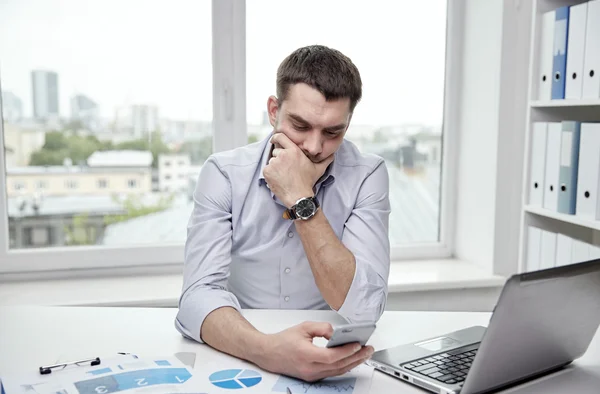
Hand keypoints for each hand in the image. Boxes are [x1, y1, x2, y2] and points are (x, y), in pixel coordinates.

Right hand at [254, 321, 373, 381]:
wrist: (269, 354)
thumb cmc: (283, 341)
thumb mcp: (303, 327)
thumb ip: (322, 328)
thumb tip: (336, 333)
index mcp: (306, 354)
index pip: (332, 356)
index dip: (347, 351)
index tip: (358, 344)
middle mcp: (309, 368)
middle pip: (338, 366)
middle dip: (356, 357)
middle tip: (368, 349)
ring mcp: (311, 375)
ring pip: (337, 371)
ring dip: (353, 363)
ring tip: (364, 354)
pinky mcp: (313, 377)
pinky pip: (332, 372)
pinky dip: (344, 366)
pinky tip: (352, 360)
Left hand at [263, 133, 333, 207]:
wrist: (298, 196)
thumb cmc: (308, 182)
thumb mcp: (318, 169)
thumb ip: (325, 160)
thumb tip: (332, 155)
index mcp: (294, 151)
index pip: (281, 137)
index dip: (276, 137)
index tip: (274, 139)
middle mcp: (283, 154)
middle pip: (276, 151)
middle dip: (279, 158)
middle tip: (286, 169)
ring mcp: (274, 163)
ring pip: (271, 161)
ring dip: (275, 167)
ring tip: (284, 176)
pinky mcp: (267, 171)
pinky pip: (266, 169)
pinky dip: (270, 174)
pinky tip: (278, 180)